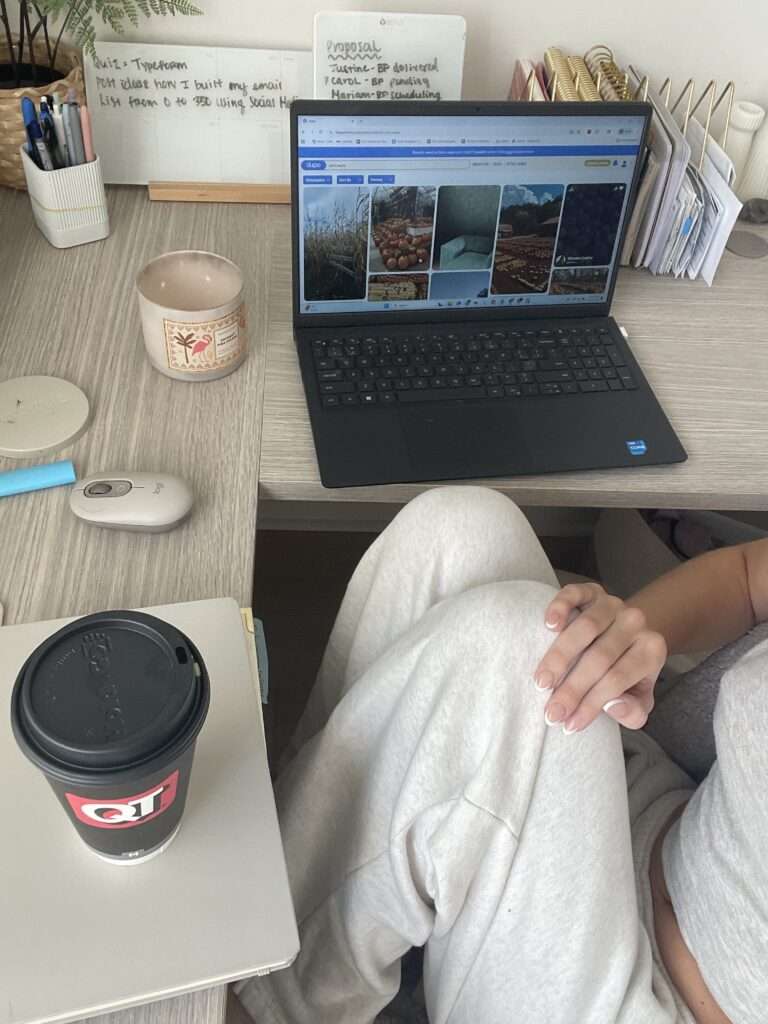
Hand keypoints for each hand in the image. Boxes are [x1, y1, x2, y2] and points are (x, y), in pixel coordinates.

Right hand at [533, 582, 666, 733]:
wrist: (626, 634)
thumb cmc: (626, 672)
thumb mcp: (637, 698)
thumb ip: (633, 711)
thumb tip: (612, 705)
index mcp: (651, 650)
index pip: (617, 680)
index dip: (591, 704)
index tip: (568, 725)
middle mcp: (635, 623)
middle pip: (599, 657)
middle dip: (571, 688)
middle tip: (550, 712)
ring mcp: (612, 603)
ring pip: (585, 628)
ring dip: (559, 657)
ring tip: (541, 682)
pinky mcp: (591, 590)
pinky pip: (575, 593)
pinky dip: (560, 607)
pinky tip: (549, 625)